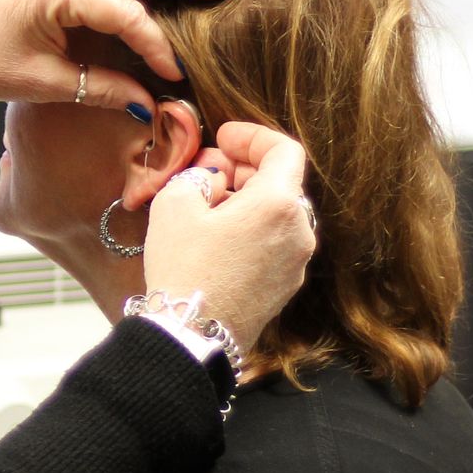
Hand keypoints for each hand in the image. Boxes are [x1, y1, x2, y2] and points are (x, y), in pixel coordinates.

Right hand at [140, 123, 314, 351]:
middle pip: (281, 183)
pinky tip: (217, 240)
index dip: (252, 136)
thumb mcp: (174, 205)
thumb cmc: (184, 269)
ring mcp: (295, 263)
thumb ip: (197, 176)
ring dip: (246, 202)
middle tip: (207, 171)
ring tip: (207, 208)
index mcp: (278, 203)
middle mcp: (299, 231)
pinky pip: (273, 244)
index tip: (224, 137)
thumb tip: (212, 177)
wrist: (190, 335)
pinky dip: (251, 231)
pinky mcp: (284, 287)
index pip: (283, 149)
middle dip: (244, 170)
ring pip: (276, 215)